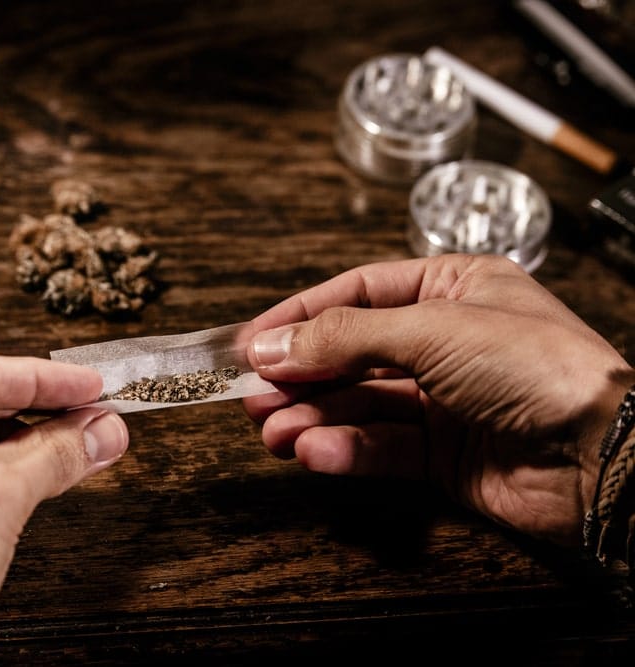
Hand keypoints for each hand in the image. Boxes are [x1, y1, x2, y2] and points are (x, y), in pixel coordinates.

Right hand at [244, 255, 634, 546]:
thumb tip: (271, 346)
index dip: (300, 317)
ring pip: (358, 405)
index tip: (251, 342)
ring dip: (312, 418)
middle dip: (299, 376)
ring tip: (273, 432)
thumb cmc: (537, 368)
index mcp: (450, 289)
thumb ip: (343, 337)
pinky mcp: (443, 455)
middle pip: (349, 354)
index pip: (356, 294)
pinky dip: (345, 451)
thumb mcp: (430, 331)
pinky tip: (315, 453)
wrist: (603, 456)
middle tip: (251, 396)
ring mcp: (443, 400)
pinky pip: (380, 448)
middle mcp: (443, 342)